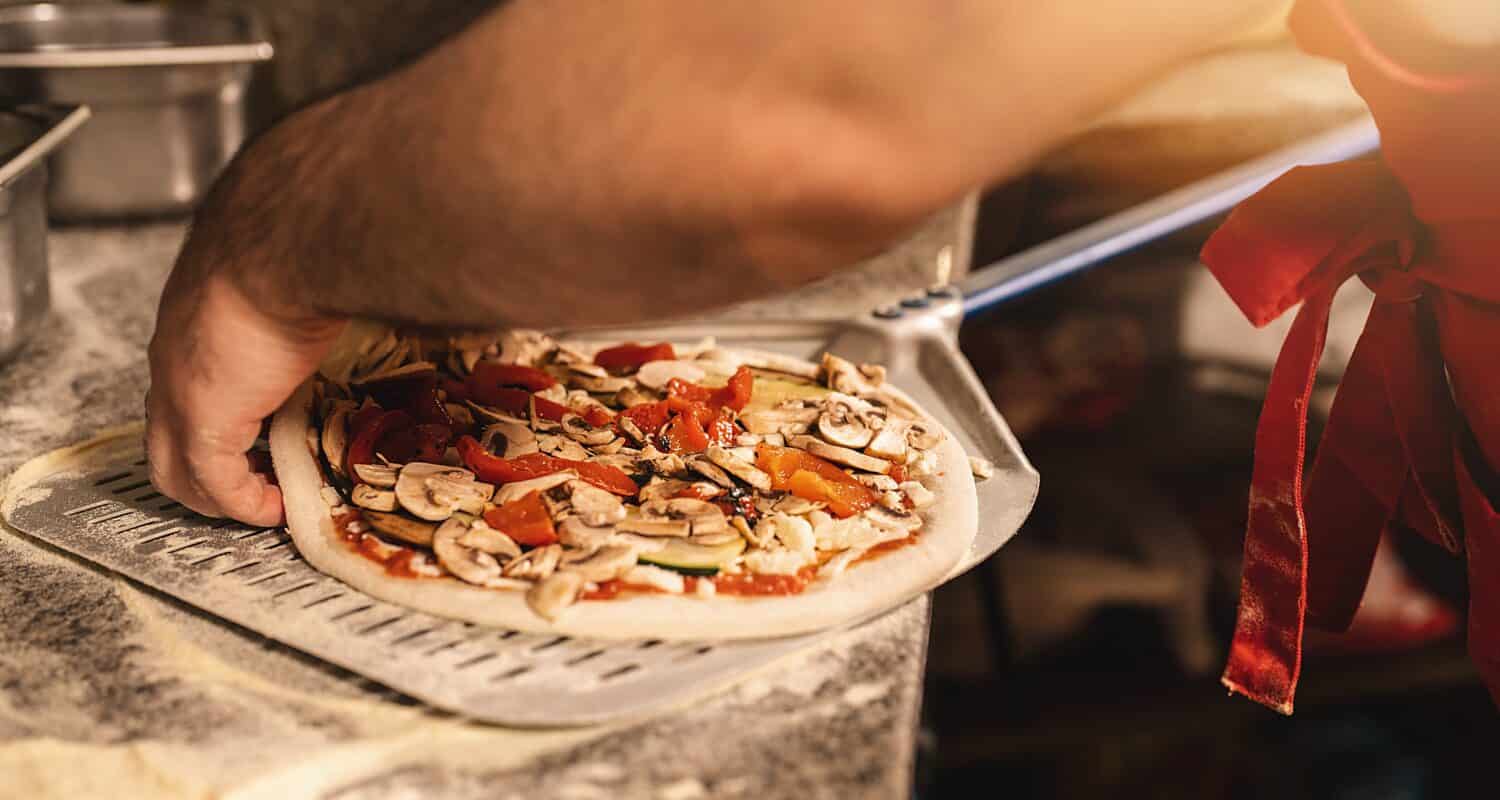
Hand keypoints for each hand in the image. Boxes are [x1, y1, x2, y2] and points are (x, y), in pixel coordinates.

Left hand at [146, 255, 344, 525]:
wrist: (287, 244)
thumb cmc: (298, 244)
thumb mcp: (293, 276)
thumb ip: (308, 298)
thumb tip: (358, 289)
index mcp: (193, 322)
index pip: (185, 387)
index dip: (218, 421)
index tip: (258, 439)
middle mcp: (174, 361)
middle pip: (165, 438)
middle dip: (204, 474)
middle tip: (252, 485)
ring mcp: (181, 393)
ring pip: (174, 467)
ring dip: (218, 494)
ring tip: (261, 503)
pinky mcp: (204, 421)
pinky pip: (216, 483)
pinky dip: (245, 504)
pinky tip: (275, 508)